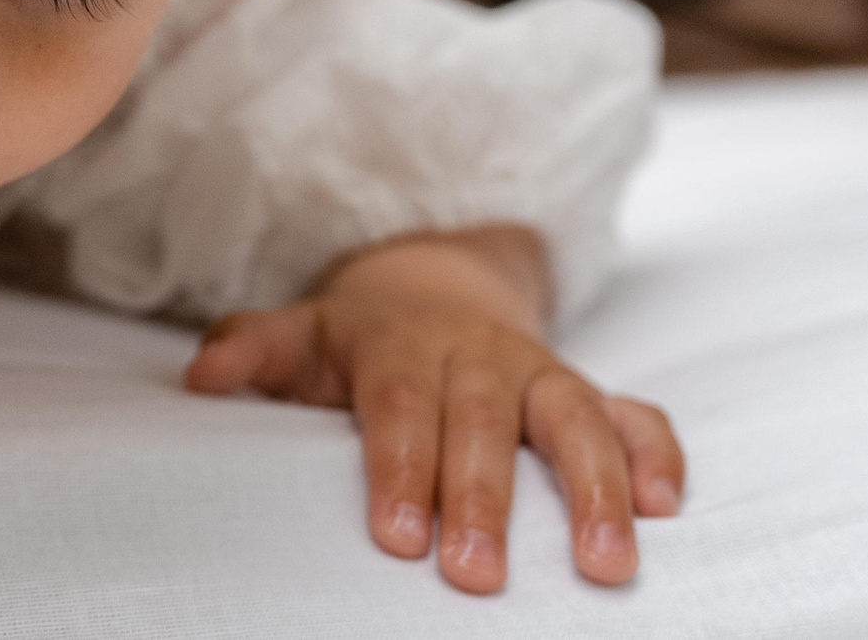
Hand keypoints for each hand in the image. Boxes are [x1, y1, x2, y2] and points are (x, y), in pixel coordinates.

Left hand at [182, 226, 682, 593]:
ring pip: (574, 419)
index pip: (399, 405)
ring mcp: (540, 369)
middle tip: (477, 578)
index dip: (400, 467)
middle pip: (485, 423)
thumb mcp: (297, 335)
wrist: (429, 289)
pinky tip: (668, 506)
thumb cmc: (354, 341)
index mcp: (399, 343)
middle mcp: (477, 353)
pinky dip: (657, 453)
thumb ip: (250, 350)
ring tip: (604, 567)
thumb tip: (199, 377)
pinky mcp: (587, 391)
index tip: (398, 538)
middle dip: (484, 500)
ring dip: (594, 490)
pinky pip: (635, 413)